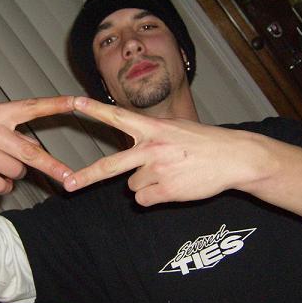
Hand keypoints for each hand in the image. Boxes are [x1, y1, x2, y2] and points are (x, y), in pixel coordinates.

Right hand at [0, 97, 75, 193]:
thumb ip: (9, 125)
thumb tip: (34, 146)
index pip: (33, 106)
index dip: (56, 105)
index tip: (77, 102)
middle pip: (30, 153)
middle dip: (53, 167)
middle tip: (69, 178)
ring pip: (17, 172)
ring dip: (14, 173)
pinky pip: (1, 186)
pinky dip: (2, 186)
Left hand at [64, 97, 263, 205]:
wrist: (233, 157)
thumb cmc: (203, 142)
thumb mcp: (174, 128)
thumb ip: (149, 136)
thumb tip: (131, 152)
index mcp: (152, 128)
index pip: (117, 116)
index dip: (94, 110)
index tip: (74, 102)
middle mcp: (151, 148)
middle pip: (111, 166)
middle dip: (87, 177)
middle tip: (69, 186)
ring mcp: (158, 171)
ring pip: (132, 186)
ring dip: (146, 184)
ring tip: (170, 174)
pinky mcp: (166, 191)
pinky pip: (144, 200)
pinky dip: (154, 197)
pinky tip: (172, 186)